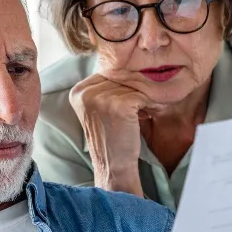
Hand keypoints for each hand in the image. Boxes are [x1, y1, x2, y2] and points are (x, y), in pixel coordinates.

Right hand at [69, 73, 159, 194]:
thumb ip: (107, 87)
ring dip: (147, 94)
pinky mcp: (118, 105)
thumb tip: (130, 64)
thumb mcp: (101, 109)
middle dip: (138, 87)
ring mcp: (100, 98)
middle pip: (121, 76)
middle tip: (148, 100)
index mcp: (78, 91)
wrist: (114, 166)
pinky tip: (151, 112)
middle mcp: (86, 92)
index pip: (109, 73)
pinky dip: (152, 102)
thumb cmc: (111, 138)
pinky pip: (143, 94)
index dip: (125, 82)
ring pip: (134, 84)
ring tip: (150, 107)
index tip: (134, 96)